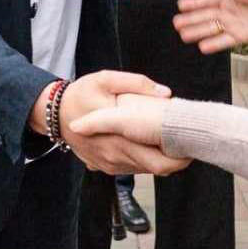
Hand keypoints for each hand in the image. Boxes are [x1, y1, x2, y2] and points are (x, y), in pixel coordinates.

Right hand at [45, 71, 189, 175]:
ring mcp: (110, 164)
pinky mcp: (106, 167)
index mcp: (119, 134)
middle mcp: (115, 154)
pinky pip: (133, 169)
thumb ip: (136, 83)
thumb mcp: (105, 79)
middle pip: (158, 168)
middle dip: (177, 158)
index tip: (194, 141)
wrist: (53, 115)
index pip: (158, 158)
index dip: (181, 155)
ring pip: (146, 170)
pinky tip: (149, 143)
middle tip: (189, 142)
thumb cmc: (81, 94)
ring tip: (172, 140)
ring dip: (161, 158)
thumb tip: (165, 93)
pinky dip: (145, 159)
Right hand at [174, 0, 247, 53]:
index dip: (193, 3)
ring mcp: (231, 25)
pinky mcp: (239, 37)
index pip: (206, 1)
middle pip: (204, 17)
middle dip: (190, 20)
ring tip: (183, 36)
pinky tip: (202, 47)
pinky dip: (213, 44)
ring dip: (197, 32)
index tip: (180, 5)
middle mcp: (225, 12)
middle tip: (176, 23)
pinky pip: (223, 41)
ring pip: (210, 29)